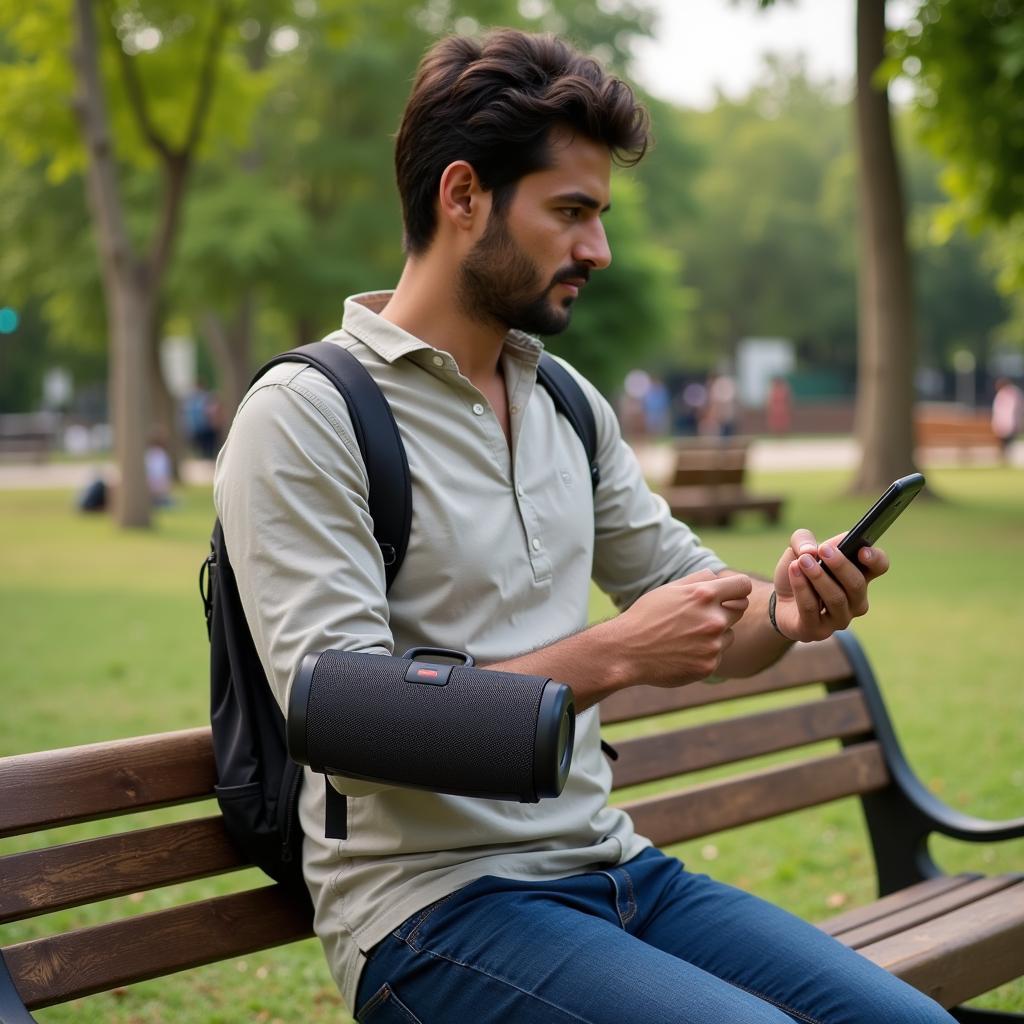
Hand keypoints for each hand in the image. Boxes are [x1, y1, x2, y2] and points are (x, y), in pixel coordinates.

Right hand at [607, 569, 752, 686]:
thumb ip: (698, 580)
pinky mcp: (709, 666)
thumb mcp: (669, 590)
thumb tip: (718, 577)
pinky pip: (717, 655)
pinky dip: (704, 653)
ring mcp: (713, 645)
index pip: (743, 585)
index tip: (730, 594)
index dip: (737, 588)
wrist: (626, 651)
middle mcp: (713, 620)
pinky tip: (682, 652)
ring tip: (685, 636)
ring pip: (729, 634)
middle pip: (740, 609)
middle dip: (725, 610)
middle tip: (700, 616)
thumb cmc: (646, 616)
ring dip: (715, 634)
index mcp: (704, 595)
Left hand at [771, 529, 888, 641]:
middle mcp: (855, 600)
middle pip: (857, 584)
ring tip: (803, 560)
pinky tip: (793, 572)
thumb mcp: (797, 550)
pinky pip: (812, 609)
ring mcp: (839, 619)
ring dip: (819, 577)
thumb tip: (810, 550)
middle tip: (823, 549)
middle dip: (840, 565)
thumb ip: (803, 540)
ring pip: (836, 598)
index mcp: (859, 576)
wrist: (777, 602)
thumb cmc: (798, 573)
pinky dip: (802, 588)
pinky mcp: (818, 631)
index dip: (875, 559)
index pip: (879, 566)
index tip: (862, 550)